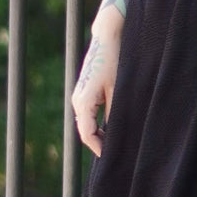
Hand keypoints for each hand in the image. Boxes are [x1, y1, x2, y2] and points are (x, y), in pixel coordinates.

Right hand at [72, 26, 121, 156]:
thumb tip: (117, 135)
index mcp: (83, 102)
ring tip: (116, 143)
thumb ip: (114, 114)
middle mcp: (77, 101)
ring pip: (86, 123)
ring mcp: (79, 96)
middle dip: (99, 143)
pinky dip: (98, 124)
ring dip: (99, 134)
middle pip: (85, 131)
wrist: (106, 39)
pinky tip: (112, 127)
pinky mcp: (84, 92)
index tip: (112, 157)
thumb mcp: (118, 90)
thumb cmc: (113, 62)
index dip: (99, 148)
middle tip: (117, 153)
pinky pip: (88, 114)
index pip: (87, 134)